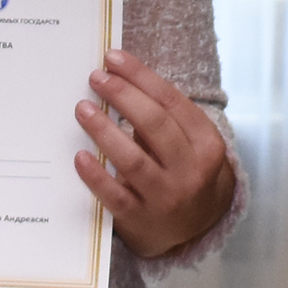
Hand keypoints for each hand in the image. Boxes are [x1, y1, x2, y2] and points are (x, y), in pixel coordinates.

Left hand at [72, 50, 235, 258]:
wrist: (196, 229)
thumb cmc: (184, 173)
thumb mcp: (190, 145)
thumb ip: (163, 118)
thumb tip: (118, 79)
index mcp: (207, 144)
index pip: (171, 101)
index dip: (140, 76)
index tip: (113, 58)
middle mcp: (191, 171)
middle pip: (154, 125)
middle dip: (122, 95)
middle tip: (96, 78)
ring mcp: (167, 197)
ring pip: (133, 159)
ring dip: (104, 130)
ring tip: (83, 109)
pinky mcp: (141, 219)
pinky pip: (115, 196)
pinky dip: (96, 176)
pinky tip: (80, 156)